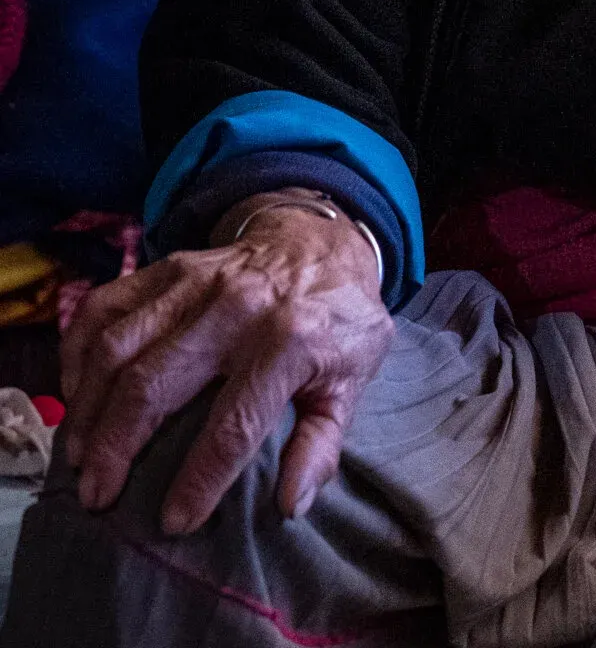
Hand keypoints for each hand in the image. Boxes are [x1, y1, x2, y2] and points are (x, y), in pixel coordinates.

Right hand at [60, 197, 391, 534]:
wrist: (323, 239)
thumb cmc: (336, 321)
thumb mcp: (353, 379)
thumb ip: (323, 444)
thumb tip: (290, 504)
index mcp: (289, 342)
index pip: (233, 426)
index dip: (199, 481)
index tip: (174, 522)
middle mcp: (236, 308)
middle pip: (154, 385)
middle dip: (115, 449)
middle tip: (96, 496)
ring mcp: (195, 281)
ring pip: (118, 347)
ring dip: (89, 408)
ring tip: (79, 458)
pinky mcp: (167, 267)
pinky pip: (104, 306)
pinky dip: (78, 351)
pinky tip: (76, 395)